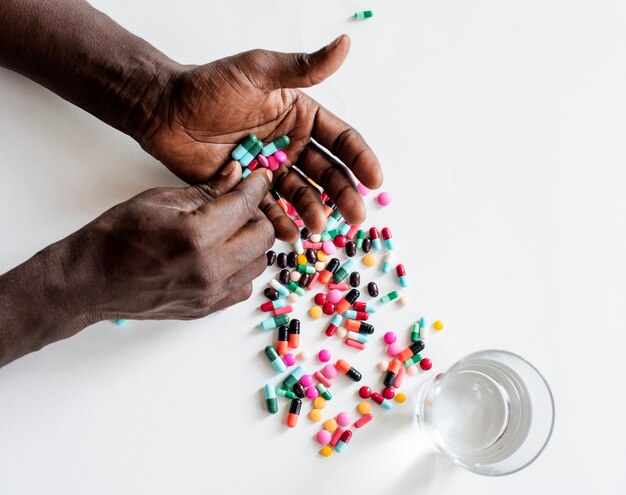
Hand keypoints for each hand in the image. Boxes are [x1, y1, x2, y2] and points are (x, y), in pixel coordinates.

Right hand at [82, 164, 273, 319]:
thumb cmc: (117, 236)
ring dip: (252, 243)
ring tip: (231, 231)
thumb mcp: (160, 200)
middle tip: (242, 205)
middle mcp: (209, 268)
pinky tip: (223, 256)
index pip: (245, 205)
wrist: (91, 280)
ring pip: (258, 264)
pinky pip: (243, 287)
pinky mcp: (207, 308)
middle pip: (263, 237)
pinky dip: (241, 269)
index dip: (257, 186)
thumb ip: (206, 190)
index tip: (262, 177)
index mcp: (196, 235)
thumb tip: (236, 174)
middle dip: (258, 215)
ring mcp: (209, 293)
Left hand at [141, 35, 382, 240]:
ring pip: (301, 195)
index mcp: (300, 117)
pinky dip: (279, 222)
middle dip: (343, 193)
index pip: (340, 139)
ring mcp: (271, 170)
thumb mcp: (259, 71)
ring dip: (314, 211)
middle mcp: (291, 145)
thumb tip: (344, 45)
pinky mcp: (248, 189)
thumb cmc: (210, 86)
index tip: (374, 179)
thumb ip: (302, 68)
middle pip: (327, 173)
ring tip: (320, 226)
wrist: (165, 112)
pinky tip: (289, 233)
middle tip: (355, 215)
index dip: (360, 159)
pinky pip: (269, 209)